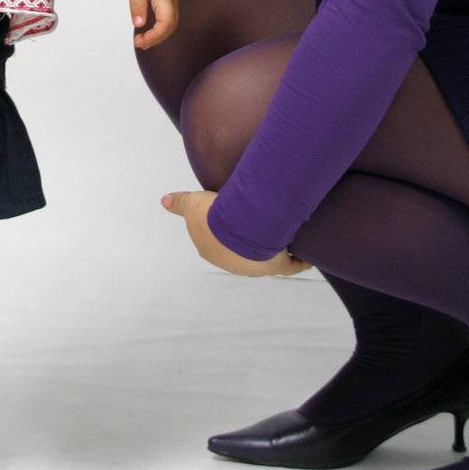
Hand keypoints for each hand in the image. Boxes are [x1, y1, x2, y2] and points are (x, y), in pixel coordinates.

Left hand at [124, 0, 178, 48]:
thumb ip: (137, 4)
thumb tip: (139, 24)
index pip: (166, 23)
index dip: (154, 36)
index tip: (139, 40)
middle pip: (171, 25)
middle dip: (156, 38)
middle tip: (139, 43)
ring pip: (171, 22)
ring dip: (159, 34)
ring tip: (143, 40)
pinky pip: (169, 16)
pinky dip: (161, 26)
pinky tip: (150, 29)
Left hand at [161, 190, 311, 276]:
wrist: (238, 228)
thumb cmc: (214, 217)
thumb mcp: (193, 204)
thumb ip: (180, 203)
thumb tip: (163, 201)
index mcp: (213, 251)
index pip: (217, 245)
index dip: (224, 236)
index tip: (233, 226)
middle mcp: (233, 264)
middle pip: (242, 255)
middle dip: (248, 246)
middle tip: (258, 230)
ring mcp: (256, 268)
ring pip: (265, 261)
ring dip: (272, 251)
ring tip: (281, 238)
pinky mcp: (277, 265)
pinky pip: (291, 265)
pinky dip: (298, 262)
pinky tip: (305, 258)